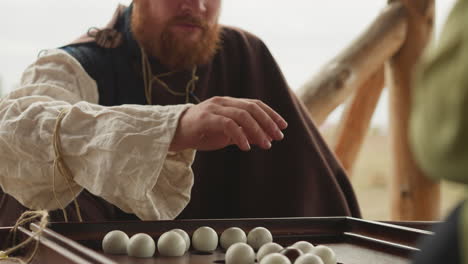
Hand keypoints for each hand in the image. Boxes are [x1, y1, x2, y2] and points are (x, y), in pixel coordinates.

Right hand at [169, 96, 287, 151]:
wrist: (175, 133)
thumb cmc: (201, 133)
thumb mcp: (226, 133)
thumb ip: (243, 133)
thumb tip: (264, 139)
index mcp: (229, 103)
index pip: (254, 104)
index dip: (271, 114)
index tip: (283, 126)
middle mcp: (223, 102)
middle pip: (252, 108)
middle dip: (268, 122)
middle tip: (278, 137)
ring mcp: (214, 109)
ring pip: (242, 115)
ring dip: (257, 130)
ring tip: (266, 144)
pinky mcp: (206, 119)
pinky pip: (228, 125)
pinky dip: (240, 136)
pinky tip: (246, 147)